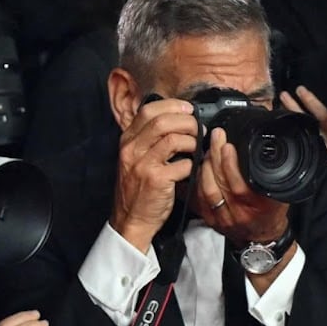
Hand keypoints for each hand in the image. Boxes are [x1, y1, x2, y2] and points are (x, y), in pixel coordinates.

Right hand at [110, 99, 197, 252]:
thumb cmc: (138, 190)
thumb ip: (148, 140)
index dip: (172, 106)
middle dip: (187, 121)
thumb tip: (175, 120)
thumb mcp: (135, 159)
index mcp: (127, 141)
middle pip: (163, 121)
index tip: (188, 109)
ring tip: (197, 147)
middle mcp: (132, 150)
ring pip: (174, 139)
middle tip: (199, 128)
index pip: (148, 111)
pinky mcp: (157, 180)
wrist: (131, 220)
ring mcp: (143, 165)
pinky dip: (192, 165)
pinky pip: (183, 164)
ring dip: (192, 141)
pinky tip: (191, 169)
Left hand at [194, 127, 289, 245]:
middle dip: (215, 156)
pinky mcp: (210, 219)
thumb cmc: (271, 214)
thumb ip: (272, 177)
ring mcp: (222, 218)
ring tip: (208, 149)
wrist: (262, 238)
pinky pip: (198, 197)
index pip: (240, 185)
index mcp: (258, 207)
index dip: (231, 164)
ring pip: (207, 189)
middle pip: (220, 183)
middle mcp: (238, 214)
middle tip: (216, 138)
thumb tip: (265, 150)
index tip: (228, 145)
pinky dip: (197, 179)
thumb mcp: (280, 195)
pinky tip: (199, 166)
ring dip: (205, 166)